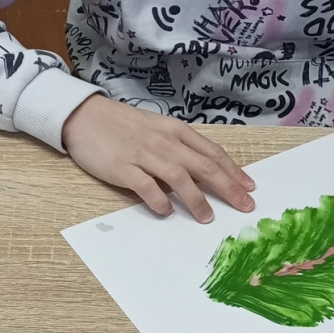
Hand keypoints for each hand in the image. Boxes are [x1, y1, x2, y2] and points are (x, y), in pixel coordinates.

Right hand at [62, 95, 255, 222]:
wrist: (85, 115)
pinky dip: (158, 199)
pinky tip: (166, 212)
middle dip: (227, 186)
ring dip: (196, 198)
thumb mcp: (156, 128)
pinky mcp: (123, 166)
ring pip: (179, 176)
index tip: (249, 187)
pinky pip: (145, 185)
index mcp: (175, 131)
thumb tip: (199, 172)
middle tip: (244, 205)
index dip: (232, 171)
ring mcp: (143, 154)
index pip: (212, 152)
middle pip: (203, 165)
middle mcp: (164, 142)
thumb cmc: (122, 124)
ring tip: (207, 217)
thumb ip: (177, 147)